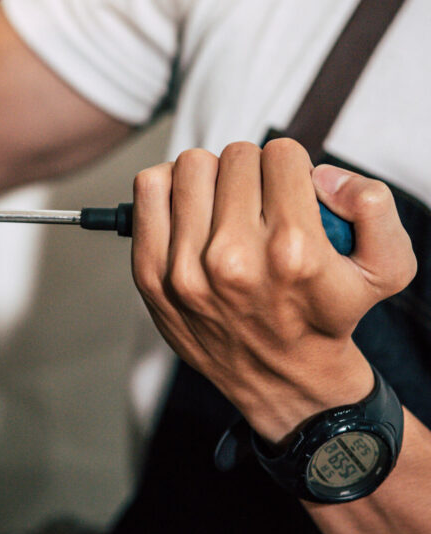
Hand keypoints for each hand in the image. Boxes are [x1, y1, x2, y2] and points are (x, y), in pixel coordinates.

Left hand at [131, 138, 416, 443]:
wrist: (282, 378)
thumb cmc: (328, 315)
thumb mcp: (386, 268)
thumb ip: (374, 205)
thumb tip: (322, 175)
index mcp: (292, 252)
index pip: (282, 155)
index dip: (291, 168)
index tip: (291, 193)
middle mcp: (234, 259)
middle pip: (235, 157)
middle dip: (253, 171)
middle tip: (260, 202)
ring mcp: (185, 268)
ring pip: (191, 166)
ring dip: (211, 177)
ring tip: (224, 204)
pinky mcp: (150, 273)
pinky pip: (148, 190)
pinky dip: (167, 187)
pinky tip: (189, 207)